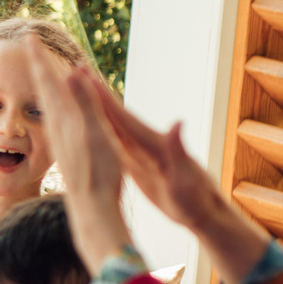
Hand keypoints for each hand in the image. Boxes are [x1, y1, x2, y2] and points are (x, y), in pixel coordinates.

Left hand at [24, 45, 134, 272]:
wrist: (93, 209)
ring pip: (48, 105)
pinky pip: (55, 121)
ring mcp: (61, 140)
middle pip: (44, 89)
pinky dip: (54, 106)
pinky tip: (55, 111)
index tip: (28, 37)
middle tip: (29, 44)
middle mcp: (58, 127)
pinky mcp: (66, 151)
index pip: (47, 81)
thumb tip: (70, 72)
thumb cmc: (99, 172)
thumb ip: (84, 103)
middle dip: (38, 66)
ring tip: (41, 69)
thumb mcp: (95, 133)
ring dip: (44, 84)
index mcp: (63, 119)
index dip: (38, 59)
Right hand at [84, 81, 274, 283]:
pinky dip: (102, 131)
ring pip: (114, 127)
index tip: (88, 80)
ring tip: (79, 92)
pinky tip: (92, 126)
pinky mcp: (138, 164)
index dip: (105, 100)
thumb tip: (178, 122)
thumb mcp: (186, 177)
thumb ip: (179, 150)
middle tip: (77, 72)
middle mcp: (146, 144)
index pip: (125, 119)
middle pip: (116, 117)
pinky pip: (115, 144)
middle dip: (97, 96)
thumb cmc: (197, 198)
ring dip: (97, 110)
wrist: (204, 211)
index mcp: (154, 144)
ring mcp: (141, 153)